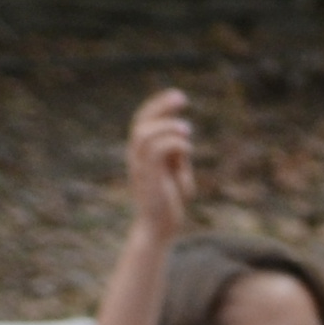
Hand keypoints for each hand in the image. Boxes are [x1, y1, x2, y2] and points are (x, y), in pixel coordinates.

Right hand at [124, 88, 197, 236]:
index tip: (178, 96)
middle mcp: (136, 157)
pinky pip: (155, 152)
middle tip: (182, 97)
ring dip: (167, 126)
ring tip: (187, 129)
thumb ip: (177, 153)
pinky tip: (187, 148)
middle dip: (160, 106)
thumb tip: (182, 138)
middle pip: (140, 122)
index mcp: (141, 153)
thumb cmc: (169, 201)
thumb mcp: (176, 171)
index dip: (158, 105)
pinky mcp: (149, 178)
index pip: (143, 121)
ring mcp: (140, 167)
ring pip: (144, 134)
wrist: (159, 228)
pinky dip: (173, 144)